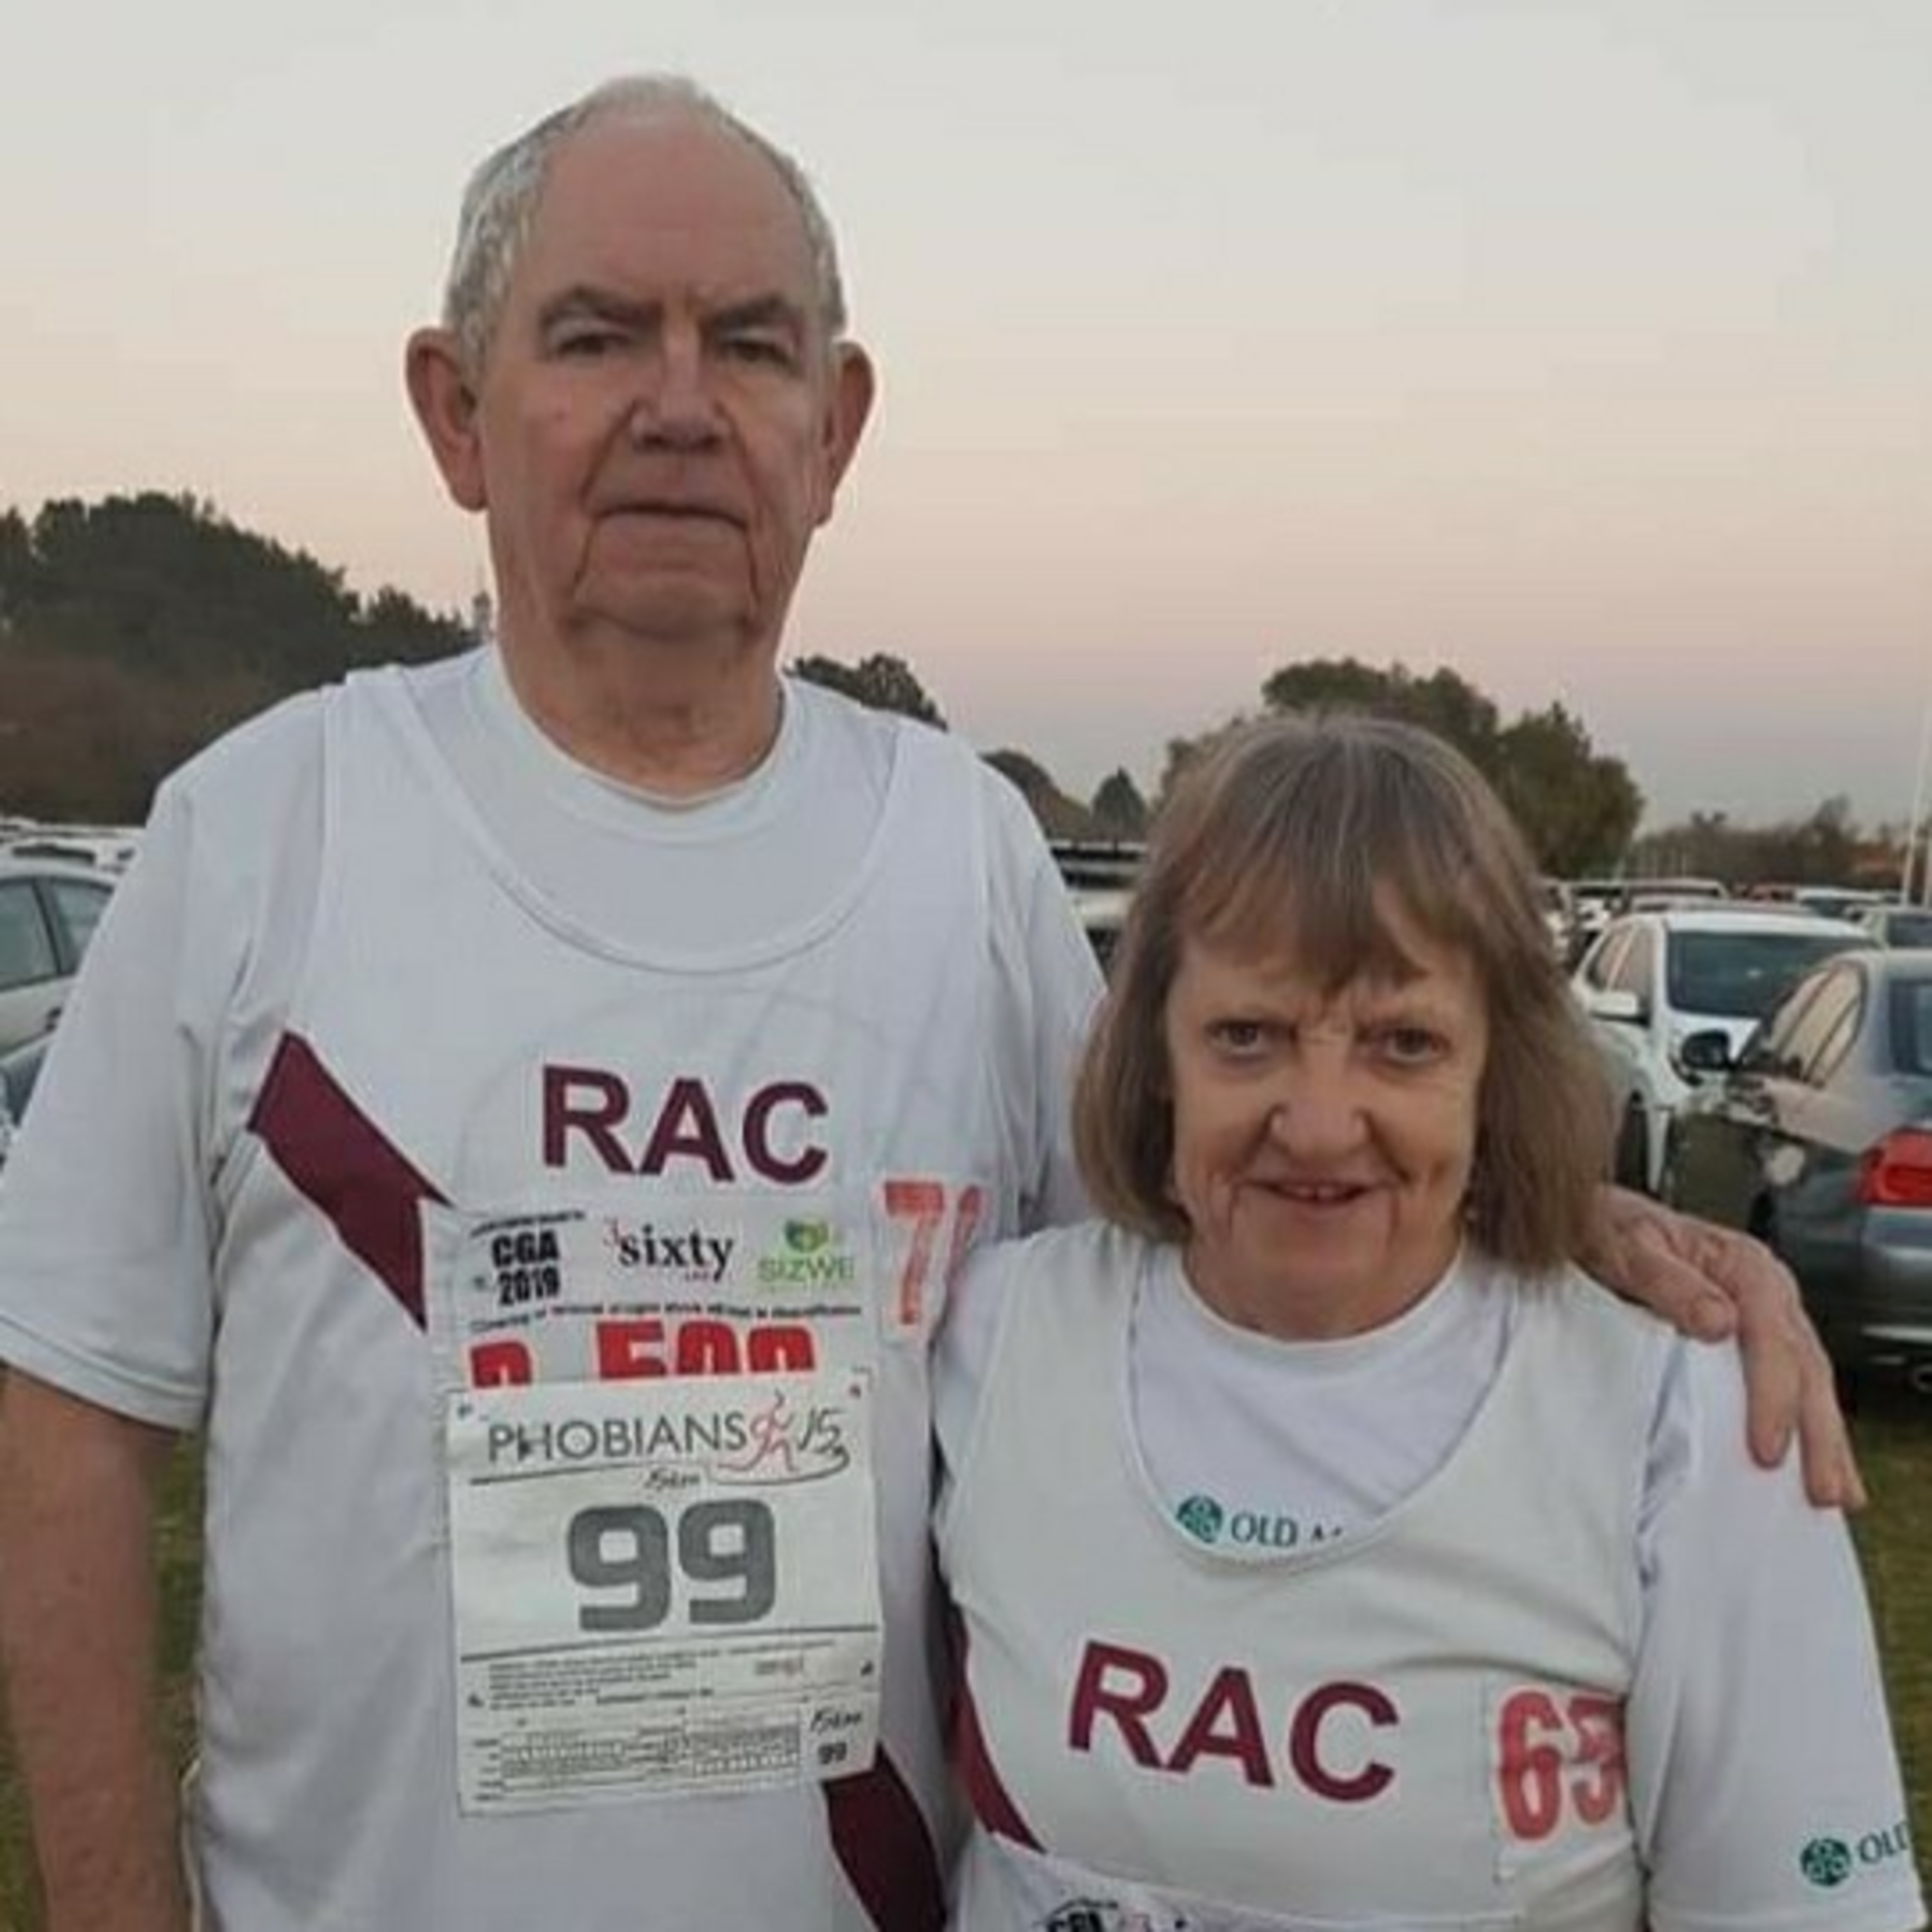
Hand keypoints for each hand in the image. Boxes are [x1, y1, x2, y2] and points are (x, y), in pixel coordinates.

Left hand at [1579, 1185, 1862, 1509]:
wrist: (1592, 1223)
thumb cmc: (1608, 1231)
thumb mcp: (1626, 1247)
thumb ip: (1667, 1280)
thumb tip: (1716, 1320)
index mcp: (1741, 1265)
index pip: (1771, 1338)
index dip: (1773, 1397)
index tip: (1766, 1447)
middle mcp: (1764, 1291)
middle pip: (1805, 1366)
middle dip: (1819, 1432)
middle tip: (1823, 1488)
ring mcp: (1766, 1317)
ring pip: (1810, 1380)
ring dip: (1824, 1438)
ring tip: (1834, 1492)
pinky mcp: (1754, 1342)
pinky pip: (1791, 1385)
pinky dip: (1806, 1426)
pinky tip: (1814, 1462)